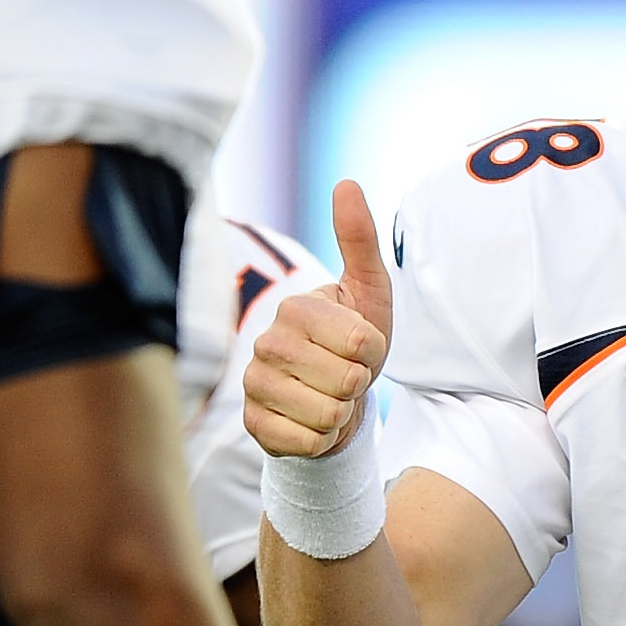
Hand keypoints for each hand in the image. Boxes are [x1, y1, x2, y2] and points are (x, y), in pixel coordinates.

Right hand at [243, 181, 393, 457]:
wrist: (332, 400)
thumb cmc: (354, 343)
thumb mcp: (370, 292)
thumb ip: (359, 240)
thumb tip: (345, 182)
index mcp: (296, 307)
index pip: (362, 343)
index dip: (374, 352)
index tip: (359, 347)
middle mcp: (266, 342)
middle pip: (347, 380)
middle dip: (359, 386)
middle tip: (344, 377)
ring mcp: (254, 384)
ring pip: (327, 414)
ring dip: (340, 414)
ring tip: (329, 398)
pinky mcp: (251, 424)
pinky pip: (306, 443)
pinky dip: (321, 441)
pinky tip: (311, 424)